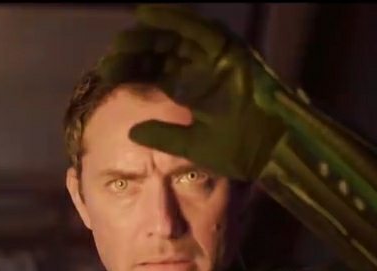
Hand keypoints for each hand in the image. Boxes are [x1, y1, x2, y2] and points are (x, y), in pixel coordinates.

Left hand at [98, 4, 288, 180]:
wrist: (270, 149)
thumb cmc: (238, 150)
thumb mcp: (192, 145)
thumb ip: (163, 136)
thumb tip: (132, 132)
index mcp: (192, 92)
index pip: (155, 74)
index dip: (131, 71)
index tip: (106, 74)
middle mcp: (200, 72)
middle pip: (160, 54)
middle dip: (135, 52)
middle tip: (110, 57)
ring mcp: (214, 59)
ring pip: (175, 39)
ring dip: (148, 35)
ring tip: (123, 39)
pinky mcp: (228, 50)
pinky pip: (198, 29)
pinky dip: (174, 19)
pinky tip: (147, 14)